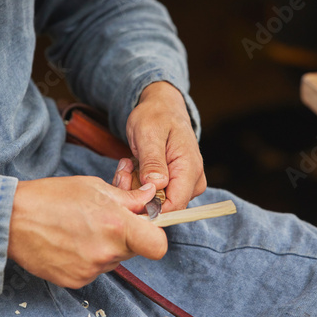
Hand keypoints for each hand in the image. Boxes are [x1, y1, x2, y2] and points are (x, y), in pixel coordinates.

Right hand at [7, 176, 166, 288]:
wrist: (11, 220)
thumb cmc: (52, 197)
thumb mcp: (94, 187)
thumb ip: (127, 198)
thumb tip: (149, 197)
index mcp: (115, 225)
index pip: (158, 245)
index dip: (156, 235)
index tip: (147, 227)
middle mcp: (106, 253)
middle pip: (135, 250)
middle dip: (127, 235)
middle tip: (107, 219)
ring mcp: (90, 270)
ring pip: (114, 259)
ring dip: (107, 246)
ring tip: (83, 228)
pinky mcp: (76, 281)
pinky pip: (95, 269)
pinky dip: (89, 257)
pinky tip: (72, 242)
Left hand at [126, 82, 206, 211]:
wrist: (162, 108)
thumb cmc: (157, 116)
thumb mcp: (149, 133)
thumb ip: (153, 160)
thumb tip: (156, 186)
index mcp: (190, 169)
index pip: (174, 207)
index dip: (147, 206)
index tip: (126, 188)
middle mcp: (192, 182)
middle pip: (162, 207)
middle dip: (136, 193)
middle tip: (124, 168)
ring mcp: (185, 185)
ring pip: (155, 203)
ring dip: (134, 187)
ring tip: (128, 163)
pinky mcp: (175, 186)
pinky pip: (153, 196)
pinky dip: (137, 185)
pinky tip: (132, 167)